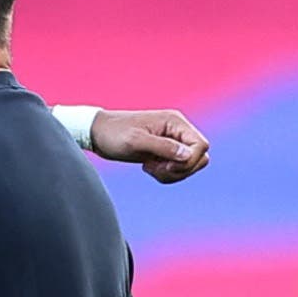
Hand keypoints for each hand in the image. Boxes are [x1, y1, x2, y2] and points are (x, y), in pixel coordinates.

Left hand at [88, 109, 210, 183]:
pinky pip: (178, 169)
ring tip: (150, 168)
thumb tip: (189, 155)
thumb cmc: (113, 134)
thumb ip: (163, 147)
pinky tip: (148, 168)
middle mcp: (177, 130)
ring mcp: (172, 141)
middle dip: (181, 169)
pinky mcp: (164, 152)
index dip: (188, 161)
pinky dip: (166, 174)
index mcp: (175, 122)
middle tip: (157, 168)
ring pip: (190, 165)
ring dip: (172, 173)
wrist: (97, 133)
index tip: (165, 165)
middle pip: (200, 157)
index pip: (201, 145)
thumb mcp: (136, 142)